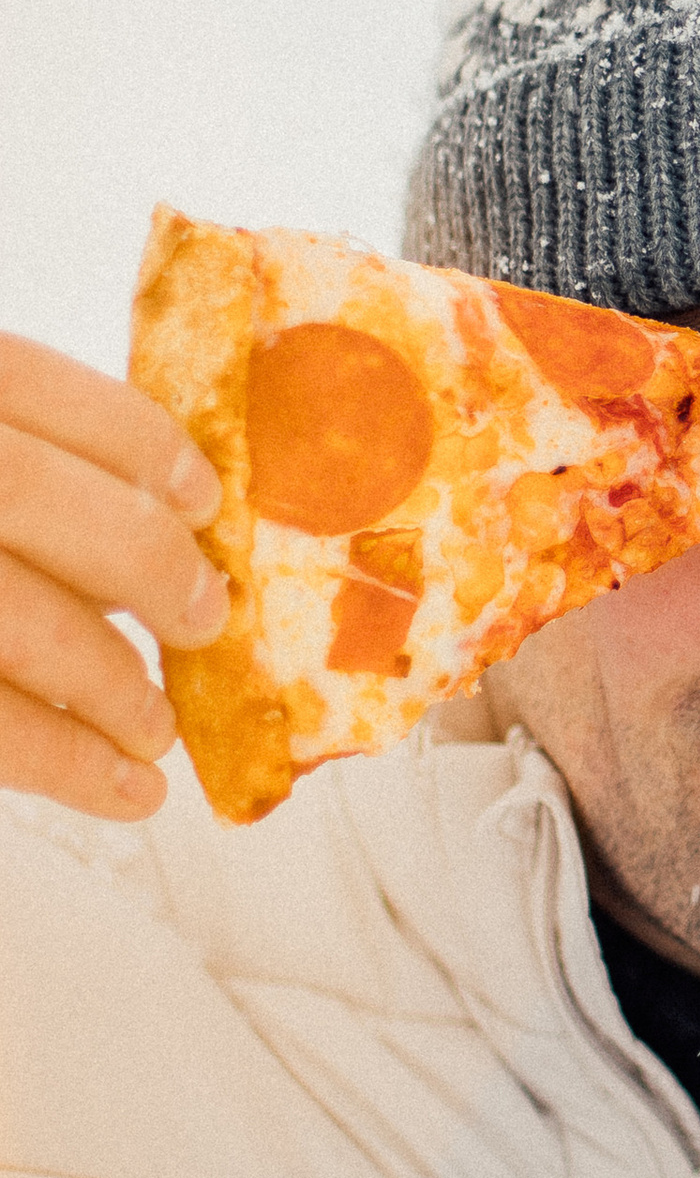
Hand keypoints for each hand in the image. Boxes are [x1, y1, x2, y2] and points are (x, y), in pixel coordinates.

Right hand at [0, 334, 229, 814]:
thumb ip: (13, 463)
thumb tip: (160, 531)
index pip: (40, 390)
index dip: (140, 443)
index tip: (202, 500)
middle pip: (33, 499)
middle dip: (143, 562)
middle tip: (201, 616)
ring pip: (13, 622)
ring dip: (110, 682)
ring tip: (155, 726)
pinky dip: (62, 761)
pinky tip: (120, 786)